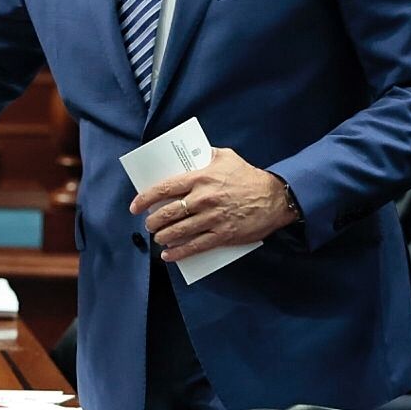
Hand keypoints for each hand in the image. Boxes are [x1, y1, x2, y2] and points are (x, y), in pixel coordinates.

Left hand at [130, 148, 293, 260]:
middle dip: (153, 221)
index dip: (145, 198)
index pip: (165, 188)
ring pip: (178, 231)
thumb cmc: (249, 176)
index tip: (135, 206)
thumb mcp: (226, 156)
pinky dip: (179, 252)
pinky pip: (195, 246)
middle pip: (168, 213)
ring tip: (159, 238)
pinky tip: (169, 255)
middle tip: (149, 224)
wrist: (275, 198)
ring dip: (163, 237)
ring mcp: (212, 218)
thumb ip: (205, 155)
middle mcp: (203, 199)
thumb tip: (188, 156)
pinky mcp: (222, 235)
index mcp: (201, 178)